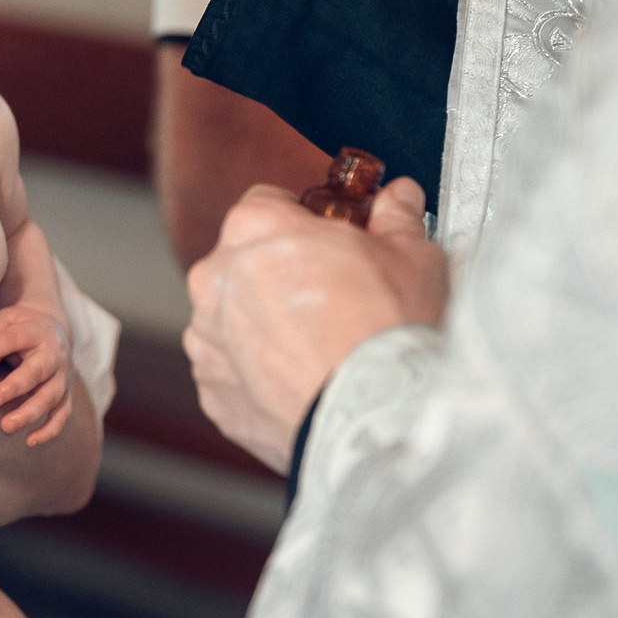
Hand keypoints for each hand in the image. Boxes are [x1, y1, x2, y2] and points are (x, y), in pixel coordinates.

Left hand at [0, 304, 72, 445]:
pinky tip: (30, 441)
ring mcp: (62, 376)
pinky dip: (49, 430)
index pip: (17, 337)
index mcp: (36, 331)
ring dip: (30, 413)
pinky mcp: (66, 395)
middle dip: (17, 386)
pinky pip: (62, 415)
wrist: (53, 333)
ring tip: (6, 426)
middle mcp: (54, 355)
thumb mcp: (5, 320)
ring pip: (51, 397)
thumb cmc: (18, 329)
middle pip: (38, 371)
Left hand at [182, 177, 446, 471]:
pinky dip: (257, 379)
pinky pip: (232, 373)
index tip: (326, 245)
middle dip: (278, 276)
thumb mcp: (411, 257)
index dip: (299, 223)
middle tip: (330, 300)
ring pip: (232, 321)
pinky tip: (302, 385)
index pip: (266, 205)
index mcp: (253, 228)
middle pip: (243, 263)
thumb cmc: (388, 331)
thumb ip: (395, 219)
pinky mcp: (212, 392)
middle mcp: (215, 278)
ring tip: (318, 351)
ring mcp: (206, 338)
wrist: (375, 418)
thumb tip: (399, 199)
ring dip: (263, 329)